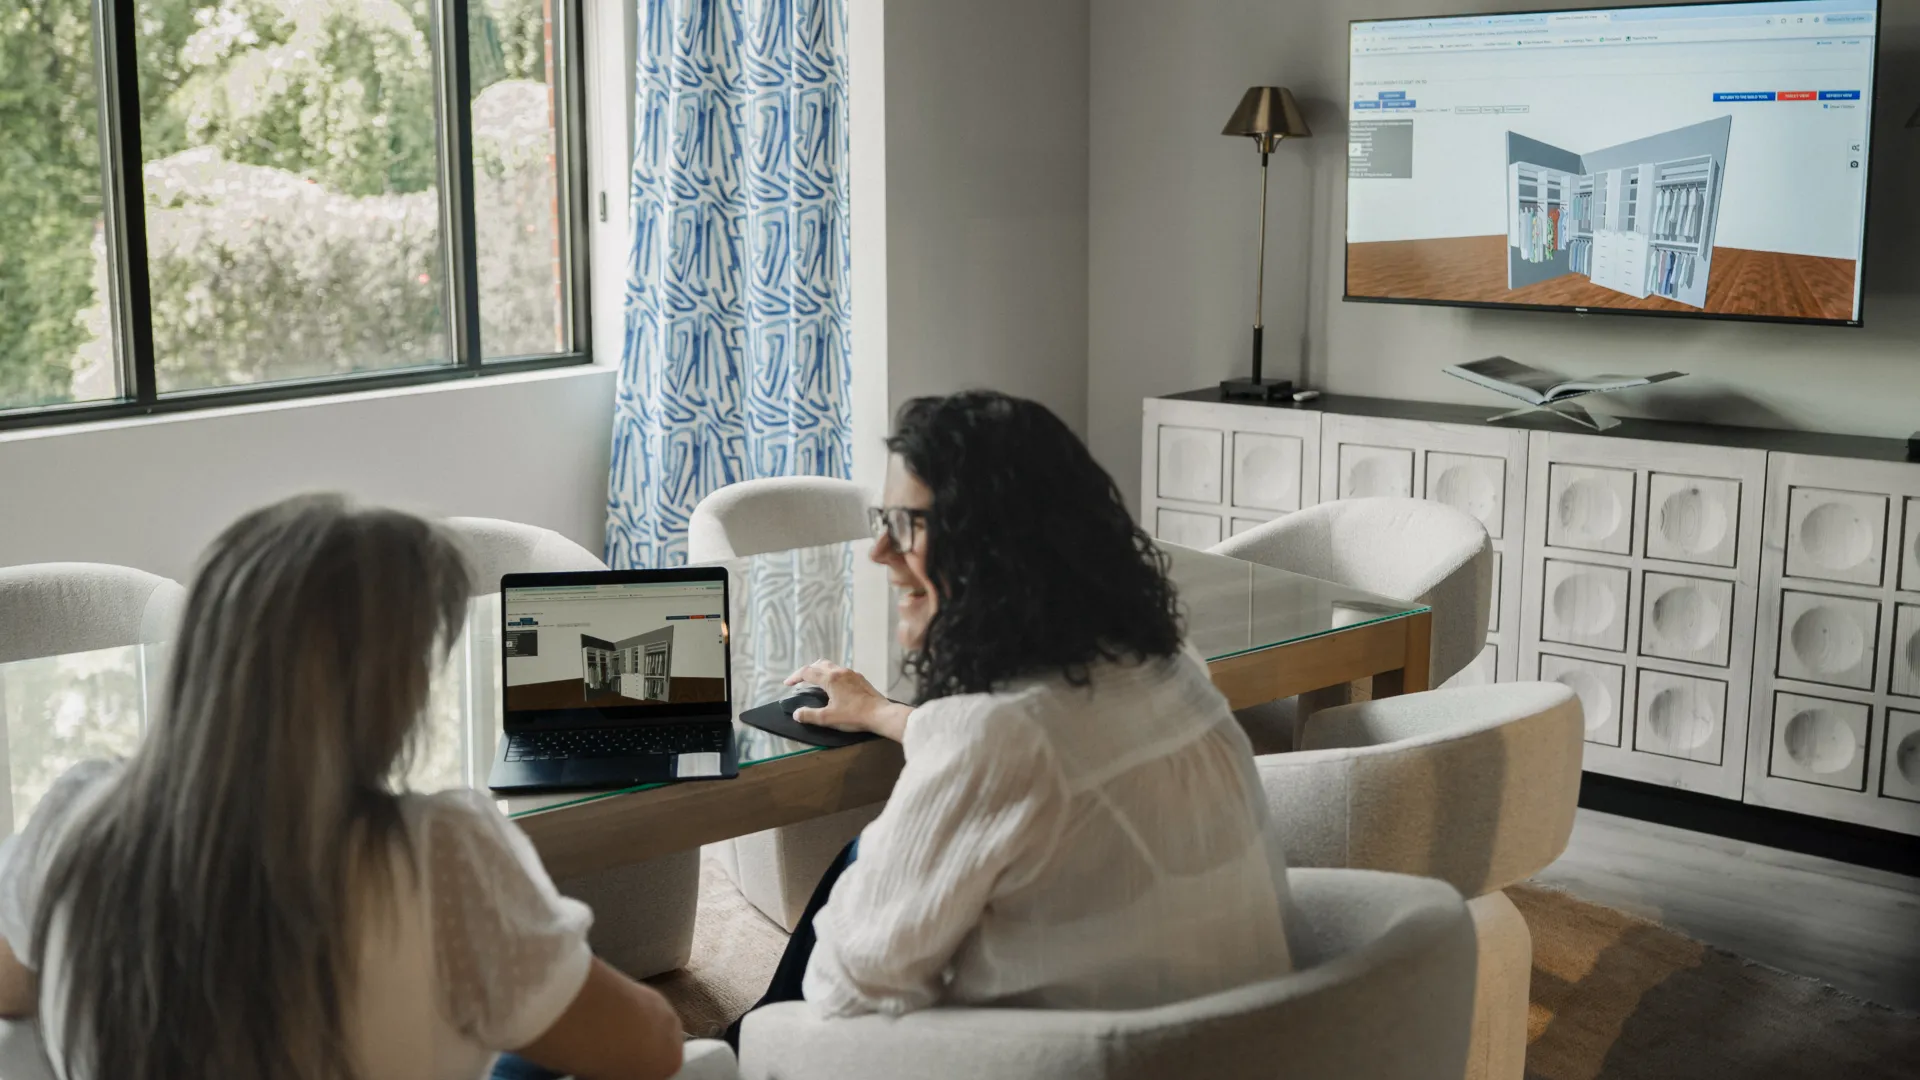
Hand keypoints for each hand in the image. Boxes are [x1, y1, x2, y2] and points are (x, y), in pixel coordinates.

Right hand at [786, 660, 912, 741]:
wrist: (880, 714)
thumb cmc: (854, 716)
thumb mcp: (828, 718)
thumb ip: (809, 715)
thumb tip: (797, 713)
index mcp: (830, 679)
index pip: (807, 672)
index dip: (795, 677)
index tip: (787, 684)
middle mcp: (840, 672)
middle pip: (818, 664)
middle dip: (806, 671)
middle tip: (799, 680)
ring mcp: (851, 674)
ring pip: (831, 666)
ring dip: (819, 671)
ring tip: (814, 681)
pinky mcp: (860, 679)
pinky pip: (841, 671)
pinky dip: (831, 674)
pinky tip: (833, 685)